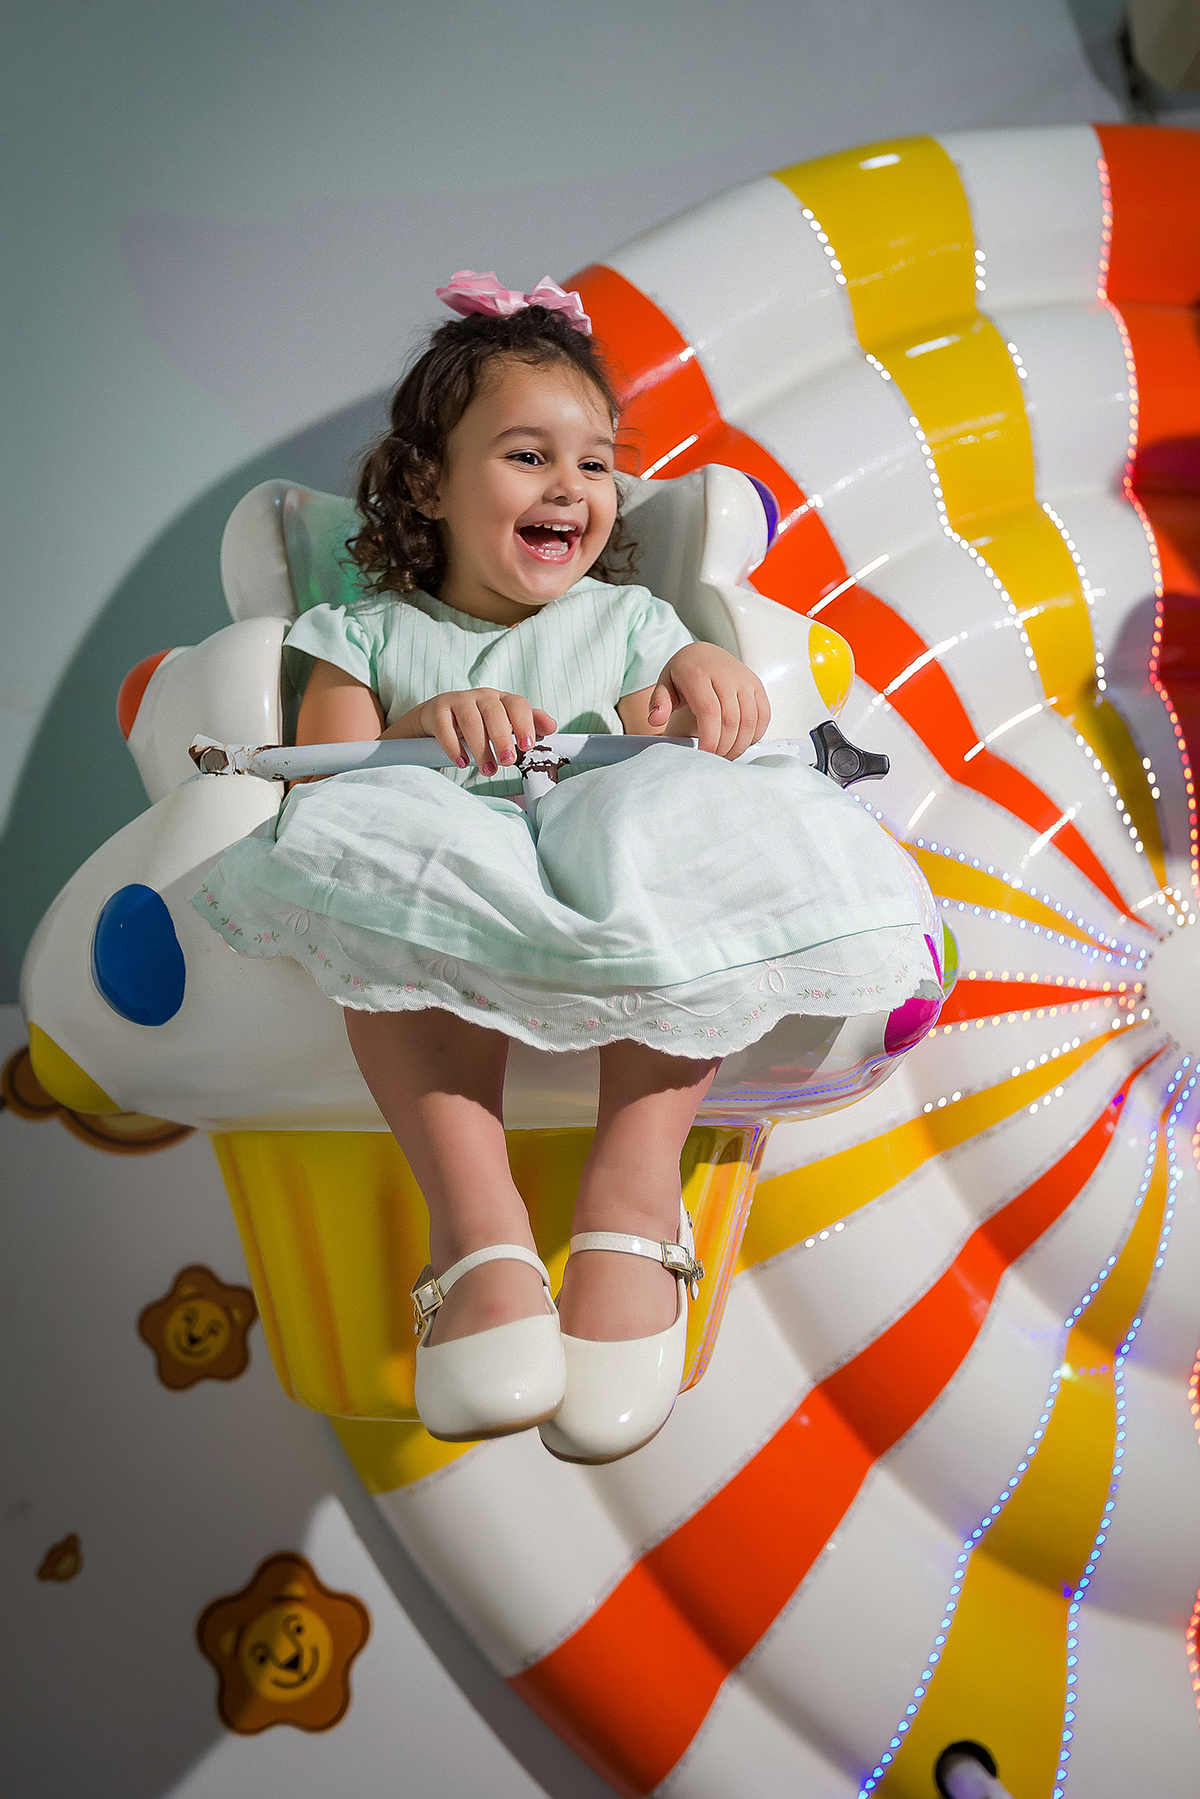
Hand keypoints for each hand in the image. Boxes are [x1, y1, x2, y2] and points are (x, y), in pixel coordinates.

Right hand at [404, 688, 556, 775]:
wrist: (438, 717)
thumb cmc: (479, 722)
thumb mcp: (504, 723)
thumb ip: (529, 724)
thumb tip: (552, 726)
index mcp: (501, 700)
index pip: (517, 704)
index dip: (525, 723)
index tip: (527, 745)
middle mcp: (481, 697)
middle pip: (494, 712)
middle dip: (502, 737)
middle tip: (507, 761)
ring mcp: (458, 701)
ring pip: (470, 720)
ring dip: (480, 747)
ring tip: (487, 769)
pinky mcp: (437, 710)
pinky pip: (444, 726)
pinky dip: (453, 746)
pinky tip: (462, 762)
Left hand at [647, 643, 769, 758]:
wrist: (705, 653)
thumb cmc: (684, 673)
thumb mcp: (665, 683)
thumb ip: (659, 702)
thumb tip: (655, 720)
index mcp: (699, 674)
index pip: (709, 711)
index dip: (710, 737)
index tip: (704, 754)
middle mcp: (726, 674)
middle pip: (731, 719)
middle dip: (724, 746)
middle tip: (714, 759)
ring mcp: (745, 680)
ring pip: (750, 720)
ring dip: (740, 744)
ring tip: (726, 755)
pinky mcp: (757, 686)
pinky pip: (763, 715)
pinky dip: (755, 734)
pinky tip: (741, 742)